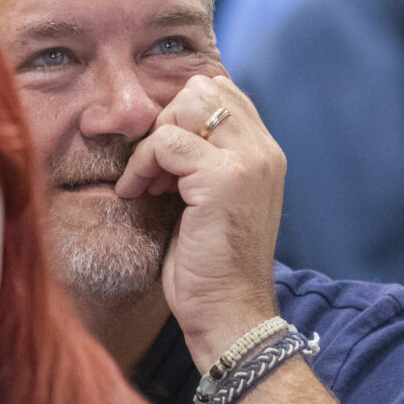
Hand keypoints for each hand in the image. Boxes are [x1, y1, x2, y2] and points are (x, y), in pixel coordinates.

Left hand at [113, 74, 288, 369]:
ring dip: (153, 142)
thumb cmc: (211, 267)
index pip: (223, 92)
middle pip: (203, 89)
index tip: (164, 160)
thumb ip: (202, 162)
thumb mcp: (211, 202)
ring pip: (185, 106)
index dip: (182, 115)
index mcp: (265, 154)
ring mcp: (248, 162)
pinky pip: (166, 141)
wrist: (229, 314)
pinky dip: (141, 165)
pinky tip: (138, 195)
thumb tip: (164, 128)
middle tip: (155, 170)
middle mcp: (264, 151)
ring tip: (149, 184)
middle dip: (167, 122)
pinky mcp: (223, 178)